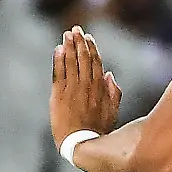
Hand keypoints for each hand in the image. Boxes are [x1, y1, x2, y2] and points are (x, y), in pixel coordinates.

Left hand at [51, 25, 122, 147]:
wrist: (81, 143)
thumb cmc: (98, 129)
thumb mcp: (113, 111)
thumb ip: (114, 92)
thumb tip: (110, 75)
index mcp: (100, 87)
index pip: (95, 62)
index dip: (91, 48)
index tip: (87, 37)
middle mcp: (86, 84)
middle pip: (83, 57)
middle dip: (79, 42)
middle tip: (75, 29)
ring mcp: (72, 88)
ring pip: (71, 62)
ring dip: (69, 46)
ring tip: (67, 34)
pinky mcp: (59, 94)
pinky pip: (58, 72)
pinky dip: (58, 60)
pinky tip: (58, 49)